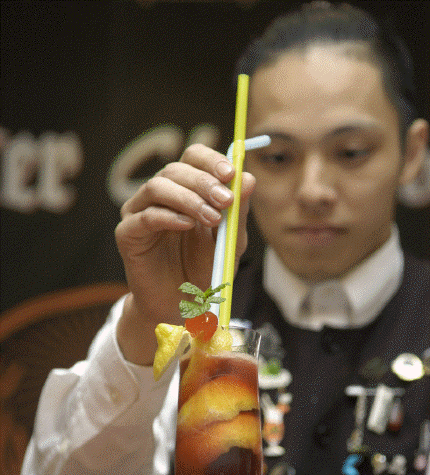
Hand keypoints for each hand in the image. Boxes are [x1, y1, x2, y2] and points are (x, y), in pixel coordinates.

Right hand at [115, 143, 254, 363]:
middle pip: (175, 169)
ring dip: (189, 199)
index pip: (192, 157)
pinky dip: (168, 216)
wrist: (181, 305)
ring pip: (157, 187)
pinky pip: (145, 216)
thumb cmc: (204, 269)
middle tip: (225, 200)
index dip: (210, 160)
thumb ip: (237, 212)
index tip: (231, 173)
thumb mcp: (229, 241)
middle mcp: (159, 195)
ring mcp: (139, 212)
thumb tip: (248, 178)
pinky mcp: (127, 234)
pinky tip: (187, 226)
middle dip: (204, 182)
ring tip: (211, 218)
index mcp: (185, 189)